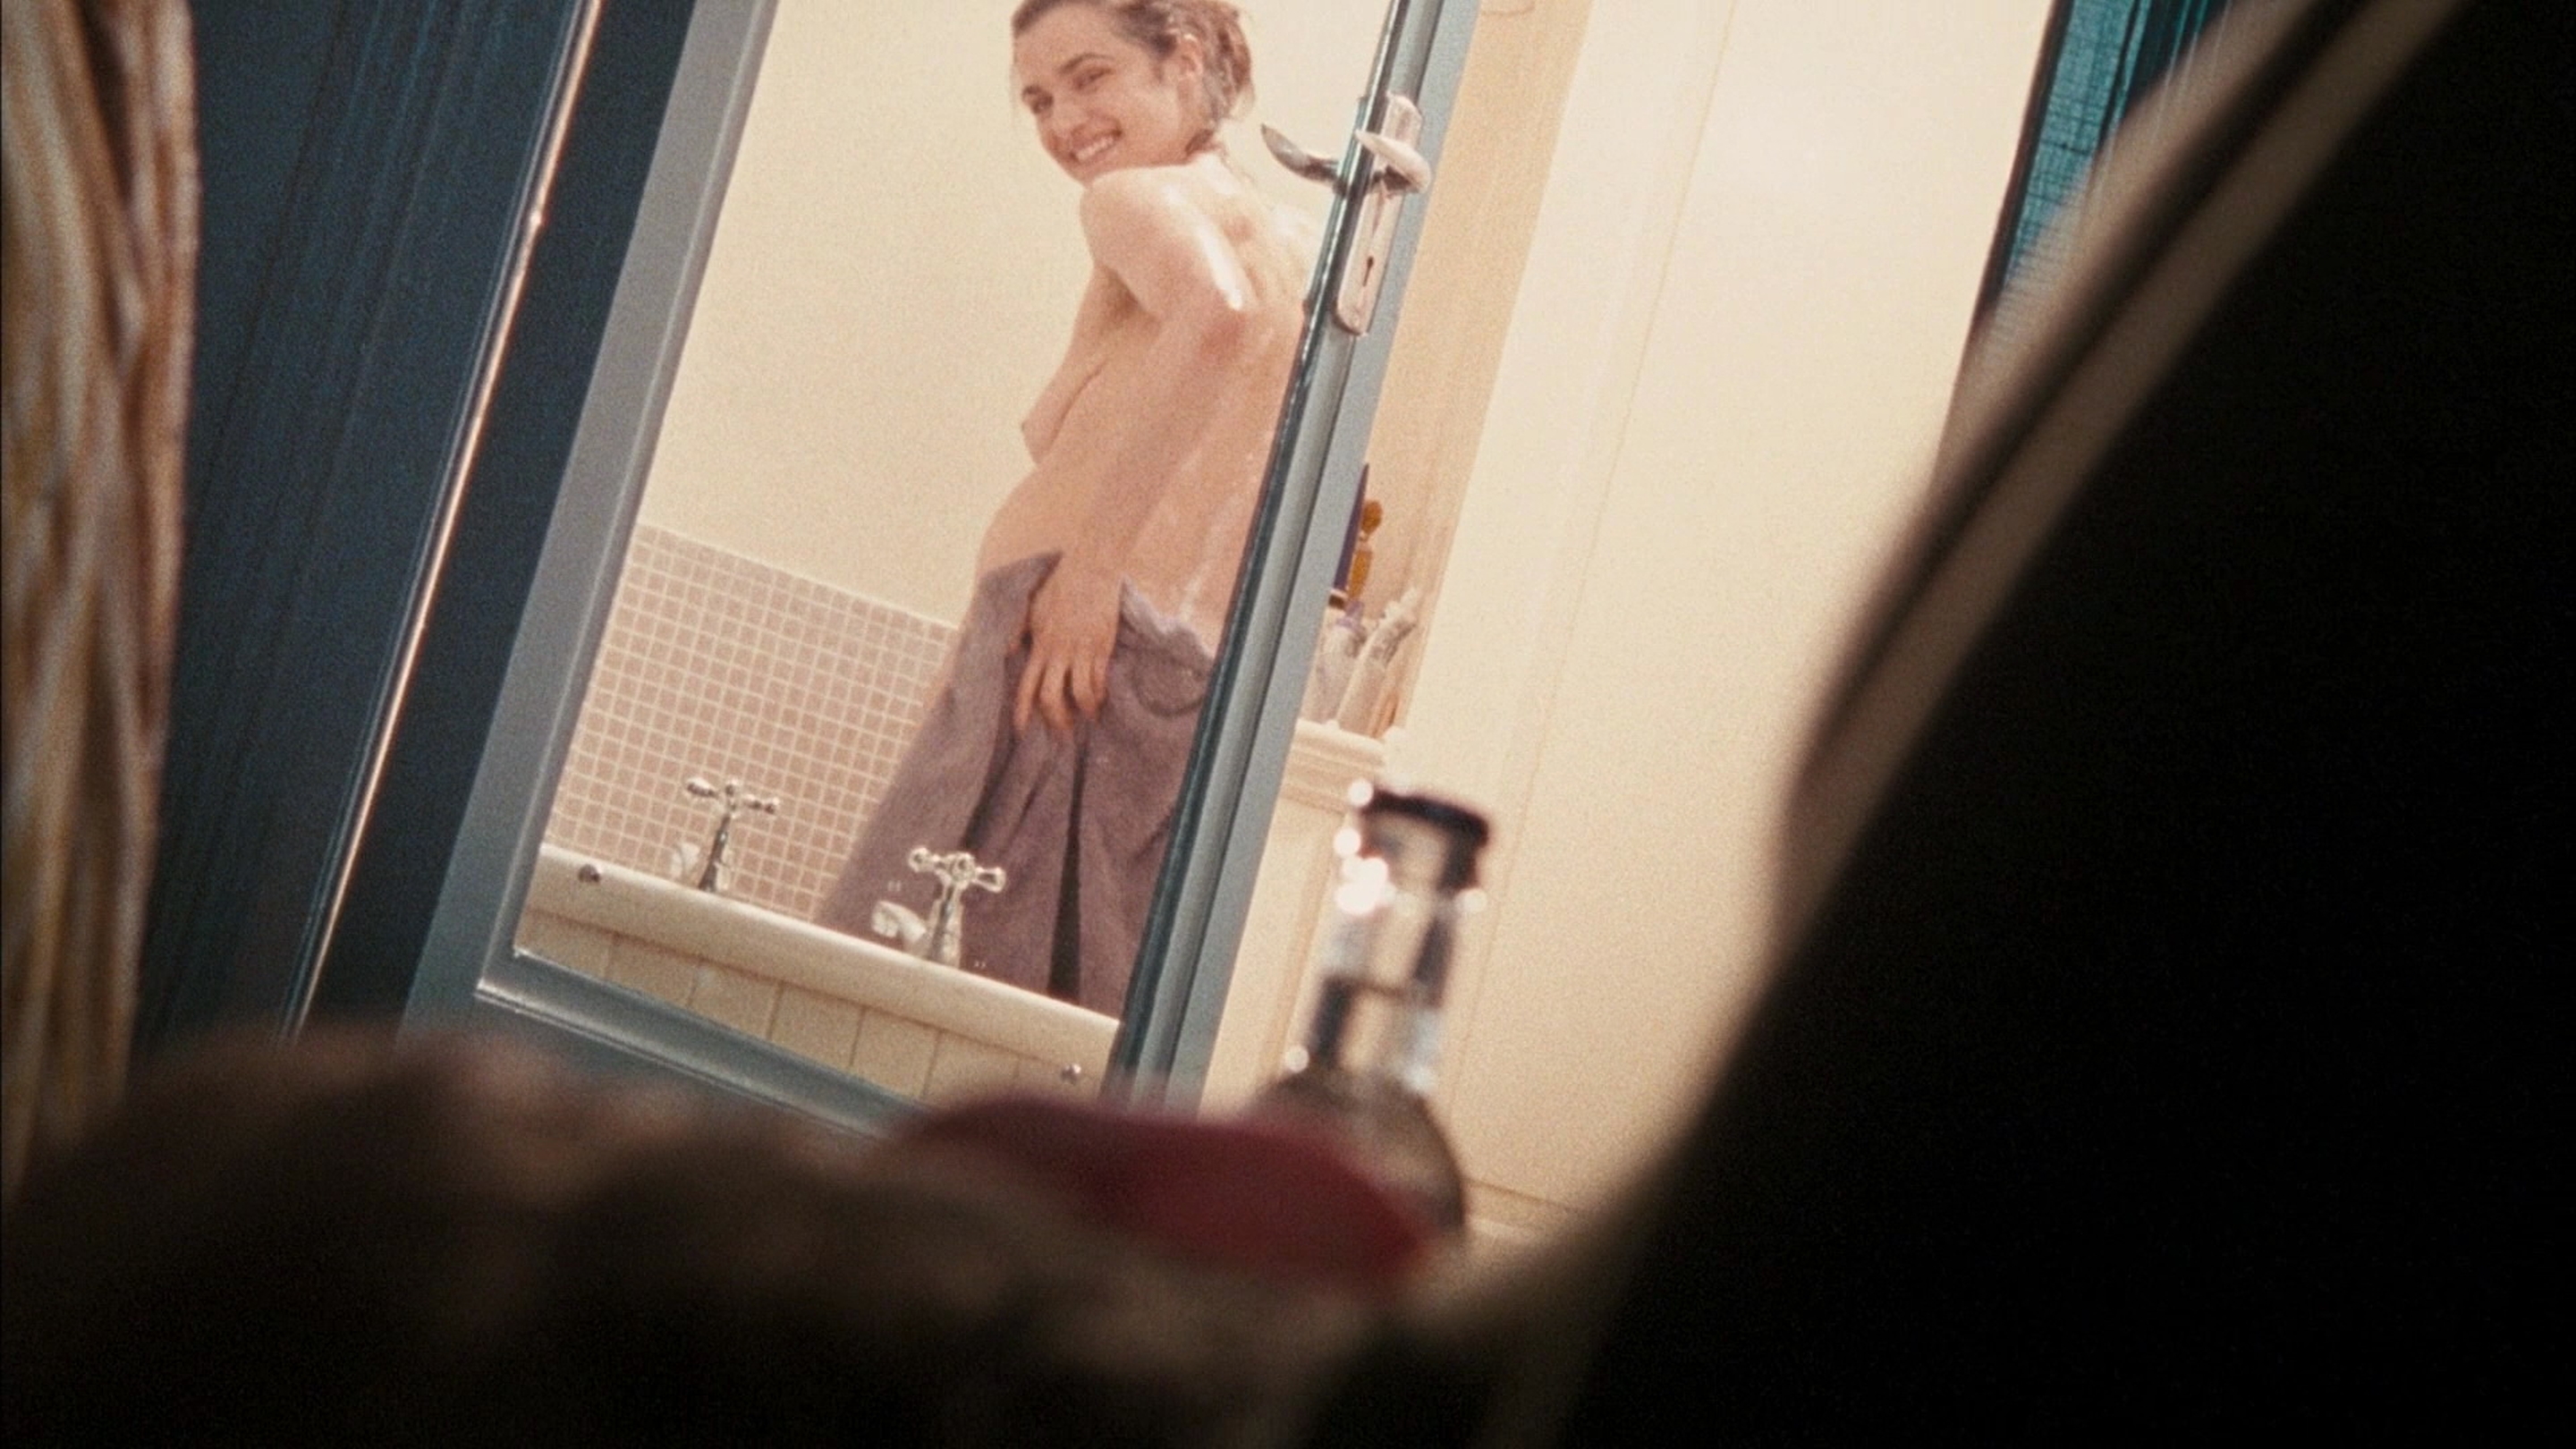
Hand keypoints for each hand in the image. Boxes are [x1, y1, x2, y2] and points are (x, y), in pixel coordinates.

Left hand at [1016, 557, 1120, 733]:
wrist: (1091, 569)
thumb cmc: (1059, 584)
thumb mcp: (1031, 606)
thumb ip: (1017, 629)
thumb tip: (1005, 649)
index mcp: (1039, 644)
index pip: (1026, 685)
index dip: (1022, 711)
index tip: (1021, 729)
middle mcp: (1058, 651)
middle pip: (1051, 697)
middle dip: (1055, 720)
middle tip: (1060, 733)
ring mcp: (1082, 650)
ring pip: (1080, 693)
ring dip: (1083, 710)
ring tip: (1088, 717)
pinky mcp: (1102, 646)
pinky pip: (1100, 679)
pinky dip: (1100, 694)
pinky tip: (1100, 698)